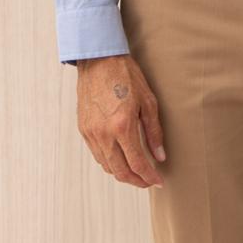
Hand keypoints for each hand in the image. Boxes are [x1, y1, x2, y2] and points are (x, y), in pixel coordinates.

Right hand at [76, 54, 166, 187]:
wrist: (99, 60)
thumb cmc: (126, 76)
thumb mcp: (148, 101)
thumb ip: (153, 132)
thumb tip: (159, 156)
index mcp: (122, 126)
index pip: (137, 163)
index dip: (149, 177)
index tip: (159, 182)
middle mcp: (104, 134)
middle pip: (120, 172)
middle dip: (136, 181)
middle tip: (148, 181)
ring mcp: (91, 133)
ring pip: (107, 166)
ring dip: (122, 173)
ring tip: (136, 171)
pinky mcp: (83, 129)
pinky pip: (97, 154)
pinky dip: (110, 162)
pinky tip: (120, 157)